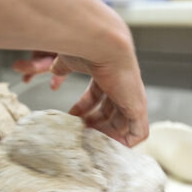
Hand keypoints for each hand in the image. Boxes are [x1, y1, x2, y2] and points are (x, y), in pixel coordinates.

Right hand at [14, 51, 147, 146]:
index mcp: (108, 75)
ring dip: (107, 136)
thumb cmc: (86, 47)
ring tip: (91, 143)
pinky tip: (111, 148)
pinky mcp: (138, 108)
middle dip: (94, 125)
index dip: (84, 109)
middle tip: (80, 134)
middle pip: (110, 113)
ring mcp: (132, 98)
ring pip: (123, 125)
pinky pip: (138, 133)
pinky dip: (126, 143)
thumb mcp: (69, 60)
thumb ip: (62, 67)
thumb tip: (54, 69)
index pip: (98, 96)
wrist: (103, 44)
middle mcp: (122, 87)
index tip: (71, 117)